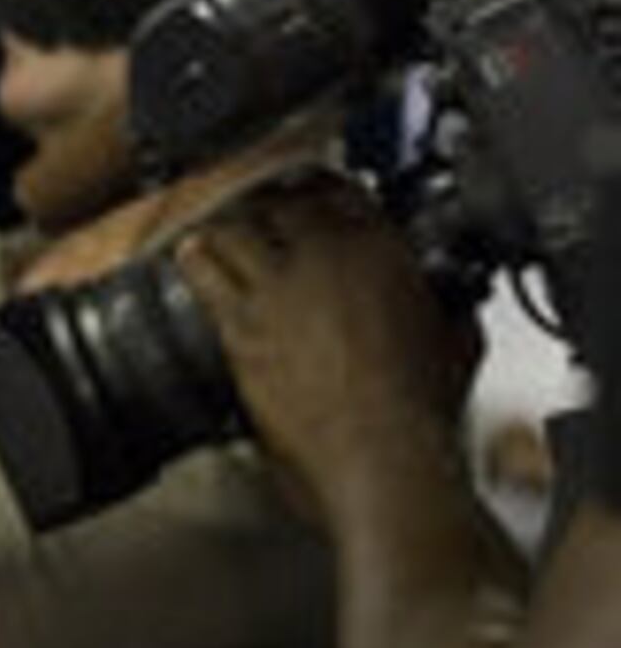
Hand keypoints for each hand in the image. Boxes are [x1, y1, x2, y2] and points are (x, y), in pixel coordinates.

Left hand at [175, 176, 473, 523]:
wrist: (382, 456)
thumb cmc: (420, 412)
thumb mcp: (458, 342)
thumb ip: (448, 306)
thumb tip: (450, 301)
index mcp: (383, 252)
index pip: (342, 193)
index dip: (323, 192)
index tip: (312, 197)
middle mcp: (327, 257)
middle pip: (282, 201)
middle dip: (272, 204)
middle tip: (265, 213)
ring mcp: (279, 287)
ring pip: (235, 226)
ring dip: (230, 226)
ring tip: (224, 229)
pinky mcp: (241, 323)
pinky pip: (202, 270)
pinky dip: (195, 258)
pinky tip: (190, 257)